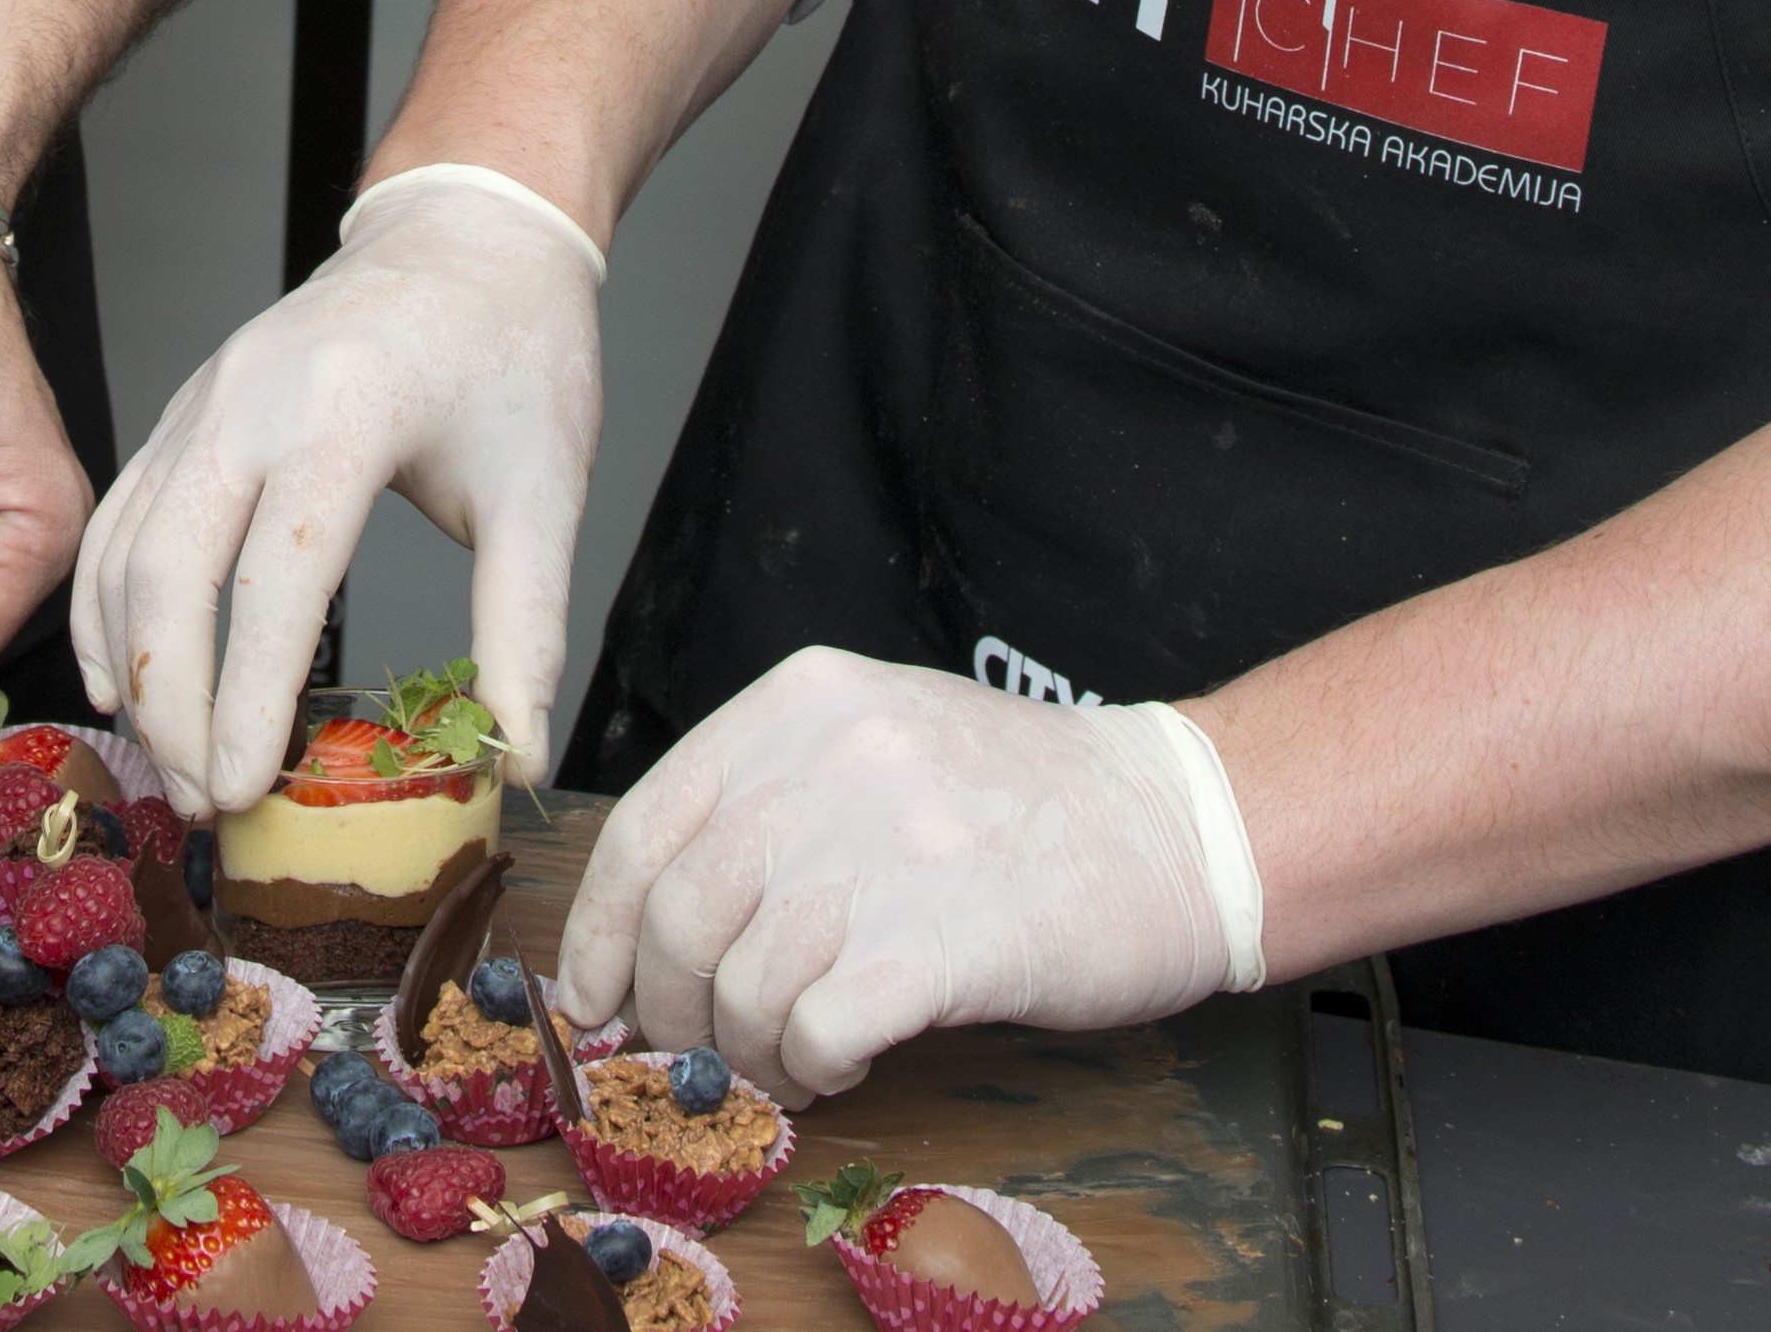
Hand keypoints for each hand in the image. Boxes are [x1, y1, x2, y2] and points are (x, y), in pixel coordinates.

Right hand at [71, 165, 605, 810]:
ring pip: (128, 547)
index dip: (247, 697)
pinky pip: (120, 513)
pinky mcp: (188, 406)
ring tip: (172, 765)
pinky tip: (122, 677)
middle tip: (205, 804)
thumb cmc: (515, 351)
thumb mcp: (545, 488)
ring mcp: (206, 395)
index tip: (243, 791)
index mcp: (348, 409)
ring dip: (136, 665)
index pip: (276, 578)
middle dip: (175, 702)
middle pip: (173, 569)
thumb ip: (525, 628)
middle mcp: (254, 396)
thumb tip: (521, 756)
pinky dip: (104, 603)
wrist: (469, 236)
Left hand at [556, 651, 1258, 1097]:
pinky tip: (850, 1059)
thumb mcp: (877, 743)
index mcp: (800, 702)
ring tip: (793, 1060)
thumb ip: (769, 803)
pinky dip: (813, 1069)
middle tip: (705, 1051)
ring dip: (750, 1053)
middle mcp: (830, 758)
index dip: (601, 930)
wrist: (1175, 826)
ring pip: (741, 989)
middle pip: (680, 918)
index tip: (595, 996)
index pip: (646, 826)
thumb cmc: (1018, 801)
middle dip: (673, 1011)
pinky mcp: (940, 938)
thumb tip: (649, 926)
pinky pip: (815, 1032)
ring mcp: (886, 844)